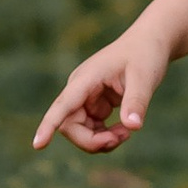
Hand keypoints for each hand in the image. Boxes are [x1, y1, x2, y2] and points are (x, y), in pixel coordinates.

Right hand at [34, 27, 166, 153]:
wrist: (149, 42)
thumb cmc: (145, 54)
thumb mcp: (144, 78)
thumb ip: (137, 102)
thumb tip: (132, 127)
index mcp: (86, 79)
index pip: (62, 105)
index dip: (48, 126)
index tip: (38, 145)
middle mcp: (79, 89)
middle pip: (69, 125)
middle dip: (91, 141)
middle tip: (118, 138)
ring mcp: (86, 98)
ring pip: (80, 131)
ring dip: (100, 141)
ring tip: (126, 133)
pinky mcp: (95, 105)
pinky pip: (92, 130)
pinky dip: (107, 136)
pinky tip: (125, 129)